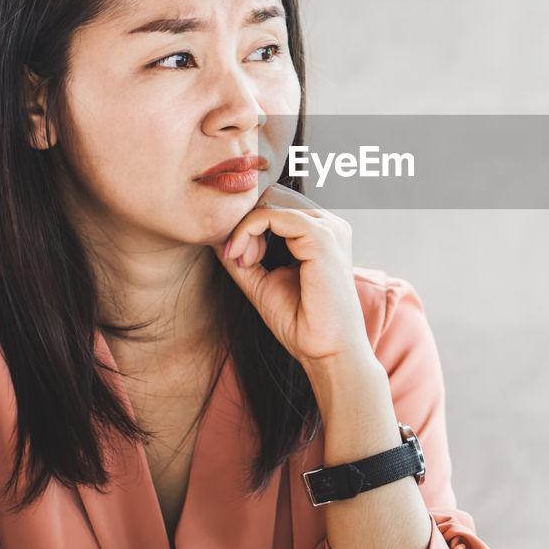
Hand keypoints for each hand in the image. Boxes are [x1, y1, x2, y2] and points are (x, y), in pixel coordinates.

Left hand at [214, 184, 372, 367]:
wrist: (326, 351)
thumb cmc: (302, 321)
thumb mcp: (262, 281)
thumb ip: (243, 256)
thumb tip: (217, 235)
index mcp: (322, 233)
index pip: (275, 205)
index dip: (250, 226)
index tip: (240, 260)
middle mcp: (330, 225)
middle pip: (272, 198)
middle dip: (248, 225)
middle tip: (242, 260)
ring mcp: (330, 228)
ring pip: (270, 203)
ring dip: (246, 229)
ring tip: (245, 262)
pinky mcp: (323, 238)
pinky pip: (272, 215)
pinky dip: (248, 232)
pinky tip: (245, 260)